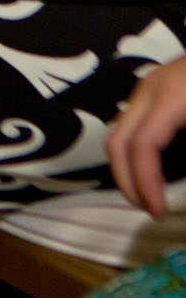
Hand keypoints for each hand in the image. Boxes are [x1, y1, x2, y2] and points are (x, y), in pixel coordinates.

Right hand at [108, 56, 185, 218]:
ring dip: (126, 165)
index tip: (156, 211)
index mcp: (171, 97)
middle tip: (146, 208)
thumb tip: (185, 185)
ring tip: (148, 193)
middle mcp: (151, 90)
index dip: (145, 183)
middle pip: (117, 139)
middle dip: (126, 179)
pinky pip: (133, 123)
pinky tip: (154, 167)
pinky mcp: (157, 87)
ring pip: (120, 130)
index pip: (142, 146)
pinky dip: (134, 150)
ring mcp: (150, 86)